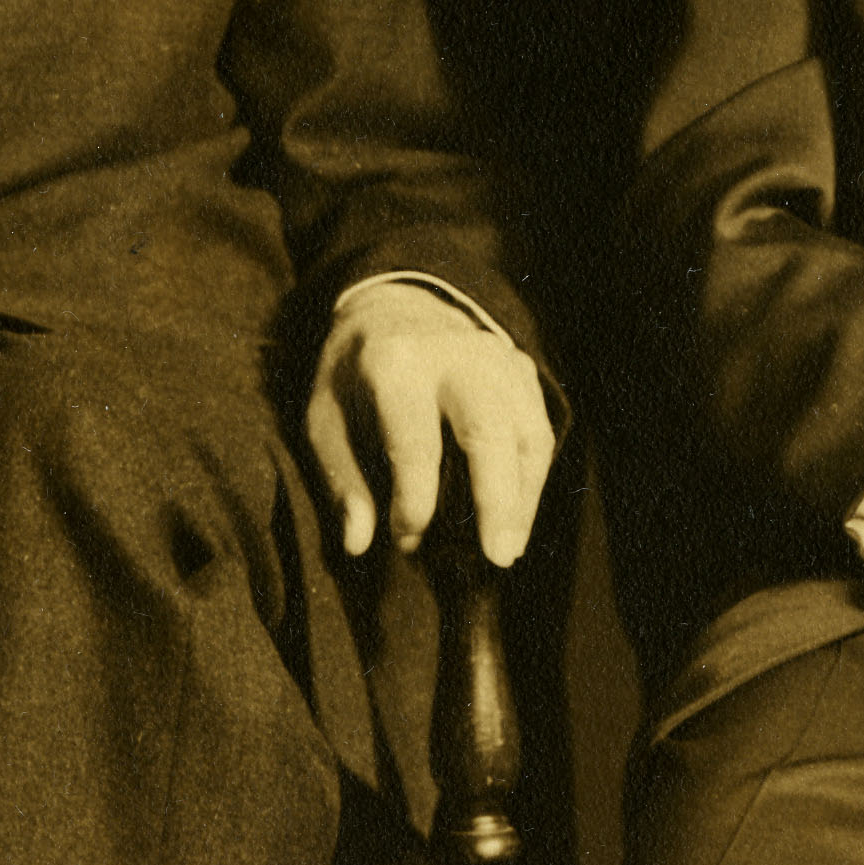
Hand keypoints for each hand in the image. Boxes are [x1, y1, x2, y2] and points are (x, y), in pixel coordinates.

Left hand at [303, 281, 552, 564]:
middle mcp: (453, 354)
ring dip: (522, 498)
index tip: (406, 540)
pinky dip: (531, 480)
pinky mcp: (519, 368)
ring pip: (524, 432)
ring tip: (507, 550)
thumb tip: (358, 543)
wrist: (394, 305)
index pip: (415, 441)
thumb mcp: (325, 417)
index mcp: (394, 362)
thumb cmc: (353, 374)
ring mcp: (495, 357)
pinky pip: (537, 429)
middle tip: (497, 558)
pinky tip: (517, 519)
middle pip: (488, 430)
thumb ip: (342, 478)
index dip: (415, 499)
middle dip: (495, 499)